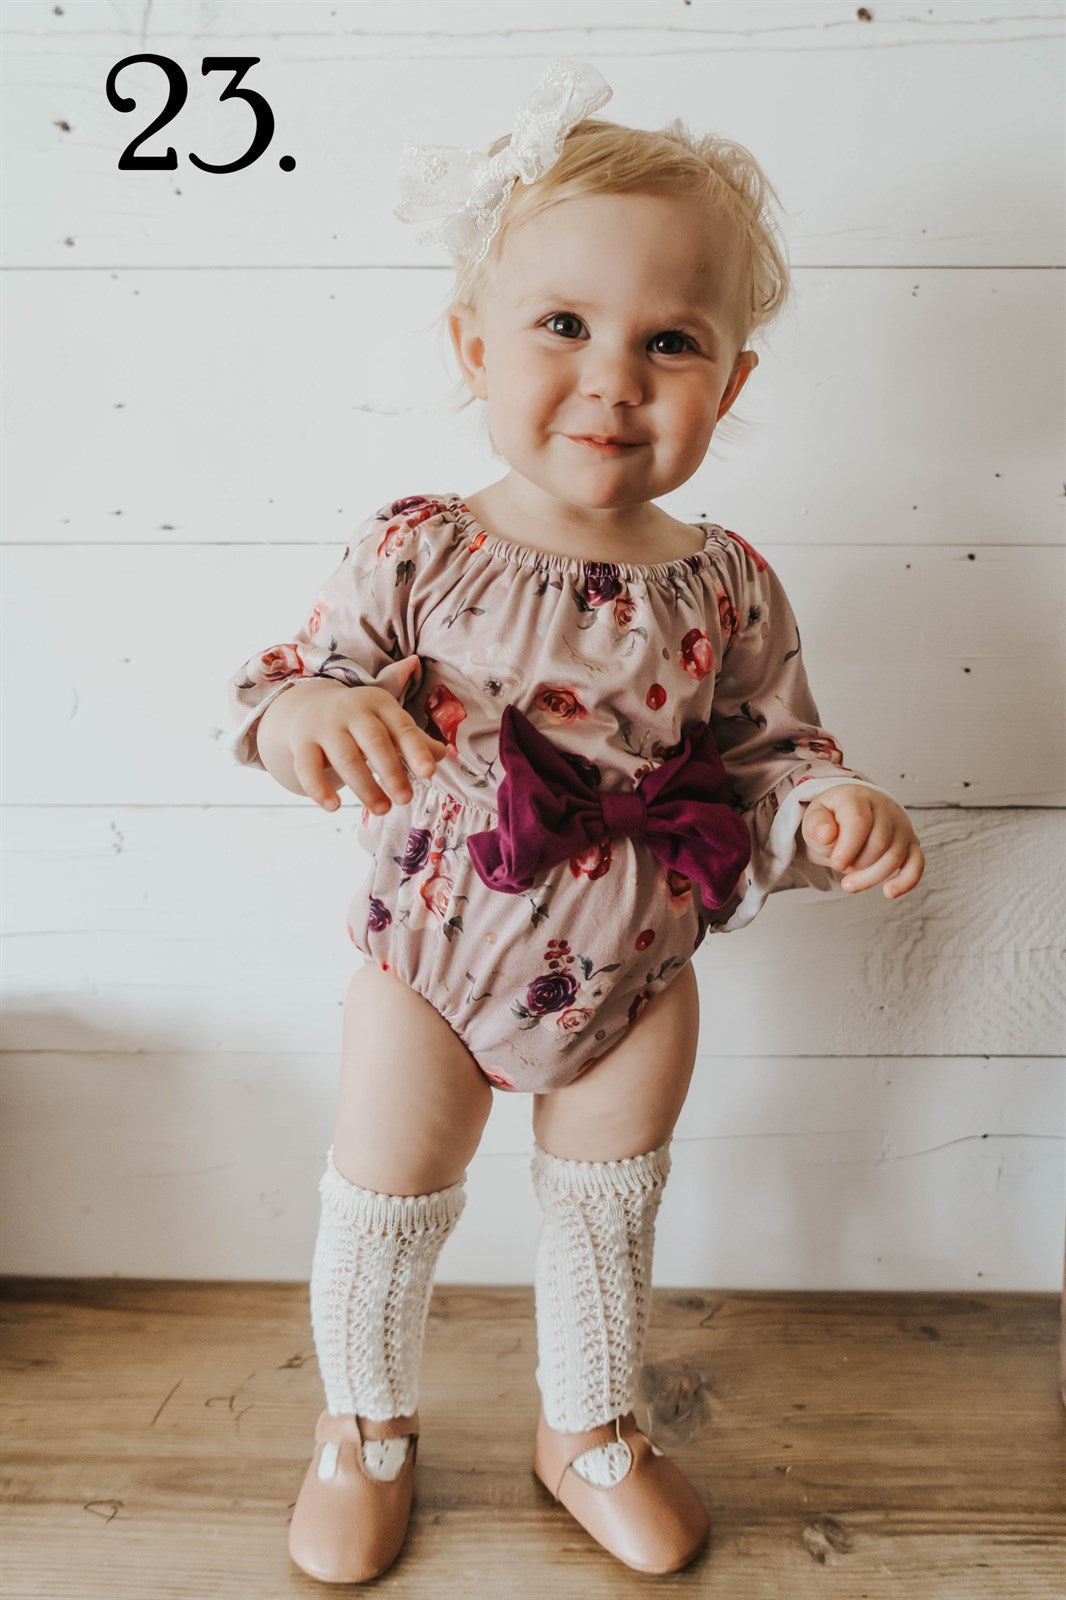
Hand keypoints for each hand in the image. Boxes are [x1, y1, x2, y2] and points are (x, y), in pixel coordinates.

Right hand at [275, 679, 447, 813]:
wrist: (310, 707)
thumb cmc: (361, 721)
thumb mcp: (388, 722)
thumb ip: (414, 739)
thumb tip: (444, 755)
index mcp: (380, 704)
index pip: (402, 726)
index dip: (416, 749)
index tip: (429, 773)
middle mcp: (352, 711)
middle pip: (374, 741)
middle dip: (391, 771)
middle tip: (405, 799)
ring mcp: (324, 726)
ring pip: (345, 757)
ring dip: (364, 786)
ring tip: (382, 809)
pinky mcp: (302, 743)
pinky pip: (307, 767)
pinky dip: (319, 788)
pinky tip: (334, 806)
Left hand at [799, 783, 924, 899]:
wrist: (852, 811)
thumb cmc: (833, 817)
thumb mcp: (816, 816)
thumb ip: (816, 824)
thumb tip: (827, 835)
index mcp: (858, 799)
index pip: (860, 822)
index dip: (848, 847)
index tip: (836, 863)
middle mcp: (885, 810)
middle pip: (879, 843)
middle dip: (857, 865)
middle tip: (839, 869)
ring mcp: (901, 826)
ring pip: (895, 857)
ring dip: (872, 878)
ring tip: (849, 884)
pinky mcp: (910, 843)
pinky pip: (917, 863)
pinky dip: (906, 881)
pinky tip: (889, 892)